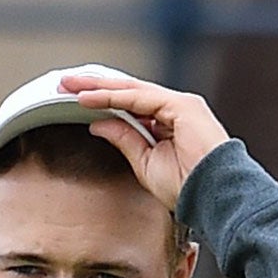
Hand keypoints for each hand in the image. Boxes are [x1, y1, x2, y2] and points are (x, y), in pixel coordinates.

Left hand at [59, 71, 230, 211]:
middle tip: (65, 83)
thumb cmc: (185, 185)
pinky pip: (140, 98)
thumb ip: (124, 138)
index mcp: (167, 120)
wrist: (212, 195)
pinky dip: (113, 97)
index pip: (129, 103)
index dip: (101, 99)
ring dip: (99, 87)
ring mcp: (178, 104)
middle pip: (128, 91)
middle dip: (95, 86)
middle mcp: (173, 107)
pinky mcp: (181, 106)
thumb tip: (98, 124)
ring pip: (131, 90)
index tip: (73, 99)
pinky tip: (89, 98)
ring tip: (70, 85)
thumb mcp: (143, 161)